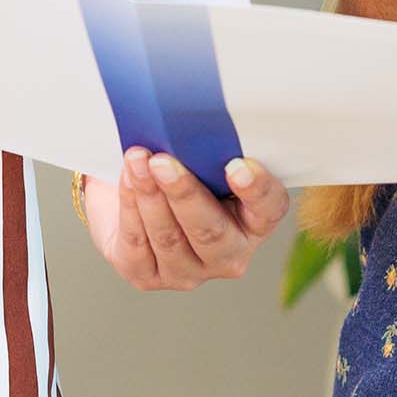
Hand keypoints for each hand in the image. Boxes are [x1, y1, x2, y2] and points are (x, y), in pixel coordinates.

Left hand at [80, 147, 291, 290]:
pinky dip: (130, 207)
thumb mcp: (198, 156)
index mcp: (254, 222)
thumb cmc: (175, 170)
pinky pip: (138, 245)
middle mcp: (228, 253)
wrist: (129, 196)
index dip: (256, 189)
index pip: (269, 208)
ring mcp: (189, 272)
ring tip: (137, 161)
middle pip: (212, 231)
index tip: (238, 165)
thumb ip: (207, 147)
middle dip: (185, 194)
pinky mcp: (148, 276)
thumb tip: (190, 120)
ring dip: (150, 195)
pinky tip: (127, 180)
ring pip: (170, 238)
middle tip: (164, 161)